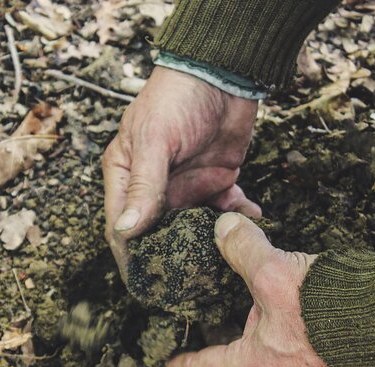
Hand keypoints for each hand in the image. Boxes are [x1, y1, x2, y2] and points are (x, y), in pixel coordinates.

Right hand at [102, 67, 260, 275]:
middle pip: (156, 232)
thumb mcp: (155, 142)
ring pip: (192, 226)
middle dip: (170, 257)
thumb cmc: (177, 99)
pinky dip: (238, 219)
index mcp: (126, 174)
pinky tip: (253, 221)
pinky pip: (225, 210)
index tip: (142, 284)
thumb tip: (127, 231)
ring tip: (223, 263)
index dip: (129, 255)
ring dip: (206, 243)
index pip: (122, 224)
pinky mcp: (216, 180)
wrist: (224, 73)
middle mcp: (153, 185)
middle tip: (186, 285)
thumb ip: (144, 187)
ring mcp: (186, 185)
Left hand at [167, 213, 340, 366]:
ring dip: (253, 321)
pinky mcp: (326, 344)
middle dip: (220, 336)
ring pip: (266, 342)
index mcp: (258, 364)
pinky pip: (291, 332)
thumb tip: (224, 227)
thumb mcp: (273, 273)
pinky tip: (279, 291)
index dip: (185, 364)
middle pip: (236, 355)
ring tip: (239, 299)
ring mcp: (305, 360)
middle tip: (203, 319)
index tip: (170, 362)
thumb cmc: (330, 309)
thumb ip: (242, 248)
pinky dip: (278, 314)